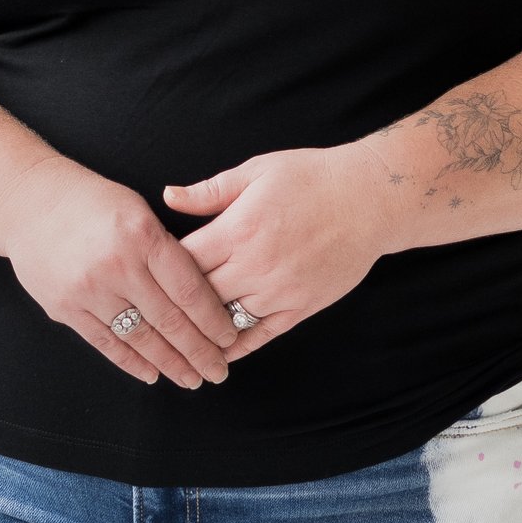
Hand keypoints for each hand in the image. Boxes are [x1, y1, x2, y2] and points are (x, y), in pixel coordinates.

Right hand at [4, 158, 242, 388]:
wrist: (29, 202)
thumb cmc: (92, 202)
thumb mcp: (137, 210)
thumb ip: (166, 249)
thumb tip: (200, 294)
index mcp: (143, 236)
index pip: (189, 289)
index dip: (213, 320)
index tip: (231, 338)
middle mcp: (117, 265)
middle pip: (169, 320)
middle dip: (199, 351)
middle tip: (219, 372)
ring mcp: (89, 290)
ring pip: (140, 337)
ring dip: (170, 364)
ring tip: (192, 379)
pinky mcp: (65, 308)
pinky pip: (106, 343)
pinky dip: (132, 362)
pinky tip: (153, 374)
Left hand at [161, 148, 381, 346]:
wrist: (372, 198)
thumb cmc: (313, 177)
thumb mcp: (257, 171)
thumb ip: (210, 191)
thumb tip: (168, 197)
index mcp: (238, 230)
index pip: (182, 261)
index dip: (161, 266)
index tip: (150, 269)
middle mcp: (255, 266)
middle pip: (198, 297)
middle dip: (175, 302)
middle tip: (155, 307)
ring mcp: (280, 292)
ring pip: (225, 321)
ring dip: (202, 328)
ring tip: (179, 335)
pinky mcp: (301, 308)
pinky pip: (261, 335)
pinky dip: (236, 346)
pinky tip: (218, 351)